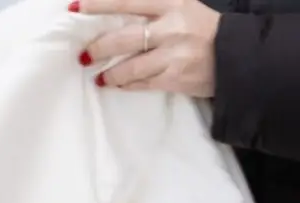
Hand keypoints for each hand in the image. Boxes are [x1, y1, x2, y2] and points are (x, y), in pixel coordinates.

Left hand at [75, 0, 219, 97]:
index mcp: (172, 3)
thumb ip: (153, 8)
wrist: (235, 56)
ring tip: (98, 77)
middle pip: (124, 38)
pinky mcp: (173, 79)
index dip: (100, 3)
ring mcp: (171, 55)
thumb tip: (122, 11)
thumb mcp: (183, 6)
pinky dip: (124, 85)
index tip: (77, 7)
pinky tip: (114, 85)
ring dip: (109, 74)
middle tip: (83, 55)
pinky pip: (140, 84)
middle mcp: (170, 28)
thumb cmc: (203, 29)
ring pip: (129, 67)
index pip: (128, 1)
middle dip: (99, 47)